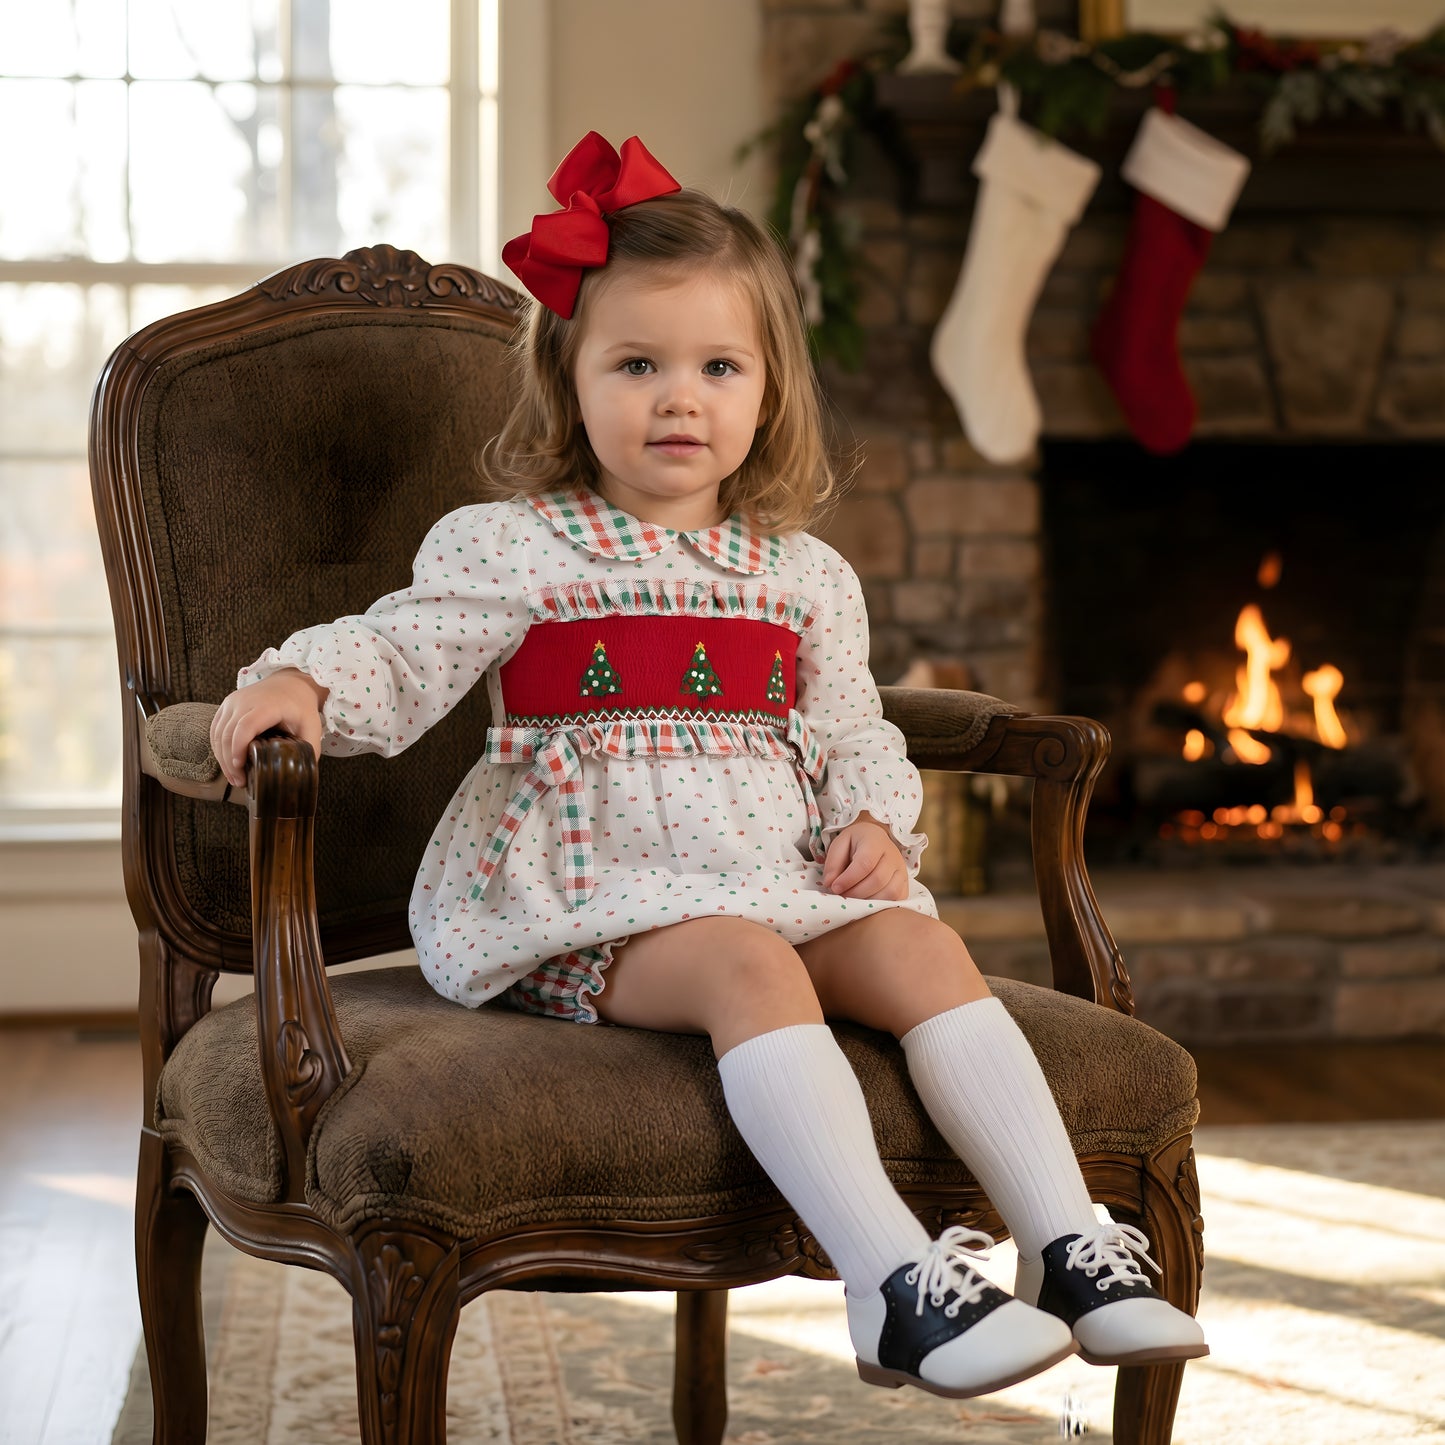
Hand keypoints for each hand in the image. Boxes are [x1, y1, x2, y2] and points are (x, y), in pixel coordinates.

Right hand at [209, 669, 327, 787]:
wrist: (290, 684)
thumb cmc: (301, 707)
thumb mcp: (312, 726)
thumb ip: (310, 749)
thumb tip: (302, 774)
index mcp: (268, 706)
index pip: (245, 726)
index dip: (238, 748)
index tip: (240, 767)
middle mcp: (246, 701)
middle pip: (228, 733)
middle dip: (230, 761)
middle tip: (239, 781)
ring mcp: (233, 701)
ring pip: (218, 732)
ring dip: (222, 757)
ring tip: (234, 777)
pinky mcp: (227, 704)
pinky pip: (216, 728)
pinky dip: (218, 747)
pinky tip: (226, 762)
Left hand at [821, 814, 909, 900]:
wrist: (875, 838)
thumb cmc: (856, 843)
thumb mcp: (840, 844)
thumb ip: (833, 863)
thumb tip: (830, 883)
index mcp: (875, 842)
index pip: (865, 863)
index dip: (849, 879)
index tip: (834, 887)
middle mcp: (893, 856)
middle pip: (878, 880)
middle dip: (856, 893)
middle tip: (841, 895)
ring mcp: (902, 871)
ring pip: (890, 893)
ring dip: (868, 901)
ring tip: (853, 900)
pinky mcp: (904, 884)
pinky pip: (897, 900)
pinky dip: (881, 906)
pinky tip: (867, 903)